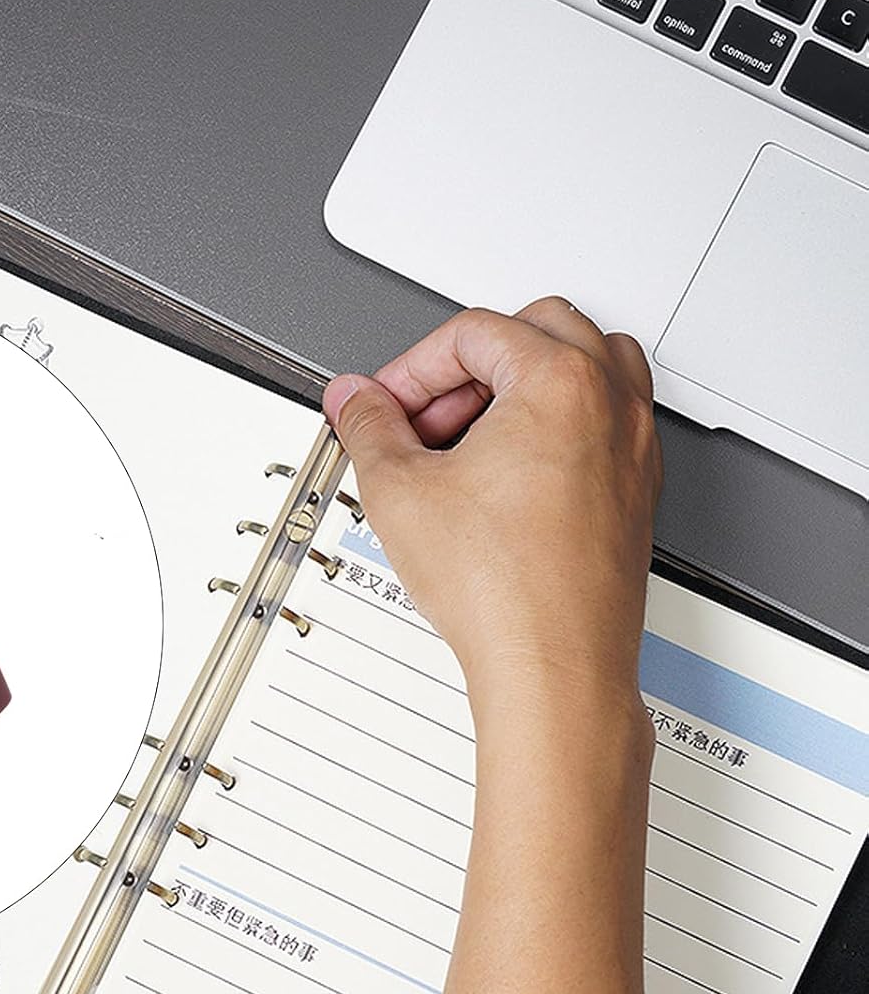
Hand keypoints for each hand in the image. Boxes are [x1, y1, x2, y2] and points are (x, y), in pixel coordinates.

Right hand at [323, 298, 661, 719]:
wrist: (554, 664)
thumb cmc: (503, 589)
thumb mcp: (400, 493)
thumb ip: (369, 428)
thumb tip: (356, 401)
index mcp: (559, 381)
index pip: (473, 333)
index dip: (413, 368)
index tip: (385, 406)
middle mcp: (609, 402)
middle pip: (537, 329)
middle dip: (470, 366)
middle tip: (426, 418)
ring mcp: (632, 444)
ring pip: (586, 364)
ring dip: (526, 381)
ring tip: (473, 435)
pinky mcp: (637, 488)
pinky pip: (604, 418)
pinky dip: (558, 422)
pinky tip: (511, 472)